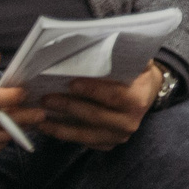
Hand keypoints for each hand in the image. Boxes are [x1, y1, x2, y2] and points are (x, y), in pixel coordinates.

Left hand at [35, 62, 161, 149]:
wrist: (148, 92)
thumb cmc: (137, 72)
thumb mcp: (137, 61)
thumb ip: (123, 56)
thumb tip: (100, 44)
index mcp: (137, 100)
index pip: (113, 96)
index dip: (92, 91)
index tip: (70, 83)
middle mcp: (129, 123)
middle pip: (95, 116)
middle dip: (68, 107)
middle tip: (46, 99)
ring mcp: (118, 137)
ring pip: (85, 135)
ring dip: (60, 127)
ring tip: (40, 118)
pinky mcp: (108, 144)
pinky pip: (83, 141)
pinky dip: (64, 135)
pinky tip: (48, 127)